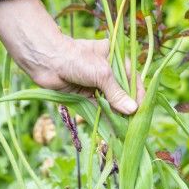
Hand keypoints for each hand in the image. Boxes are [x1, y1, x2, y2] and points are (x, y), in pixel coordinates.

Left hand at [0, 0, 143, 114]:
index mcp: (116, 58)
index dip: (138, 94)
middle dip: (127, 107)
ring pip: (111, 101)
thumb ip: (117, 93)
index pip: (133, 79)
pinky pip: (99, 108)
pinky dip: (104, 117)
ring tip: (124, 129)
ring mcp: (96, 84)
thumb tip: (132, 110)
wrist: (47, 61)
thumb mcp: (102, 74)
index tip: (141, 110)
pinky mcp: (86, 94)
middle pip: (123, 92)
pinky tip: (111, 128)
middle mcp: (108, 71)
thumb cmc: (76, 59)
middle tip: (133, 123)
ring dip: (116, 114)